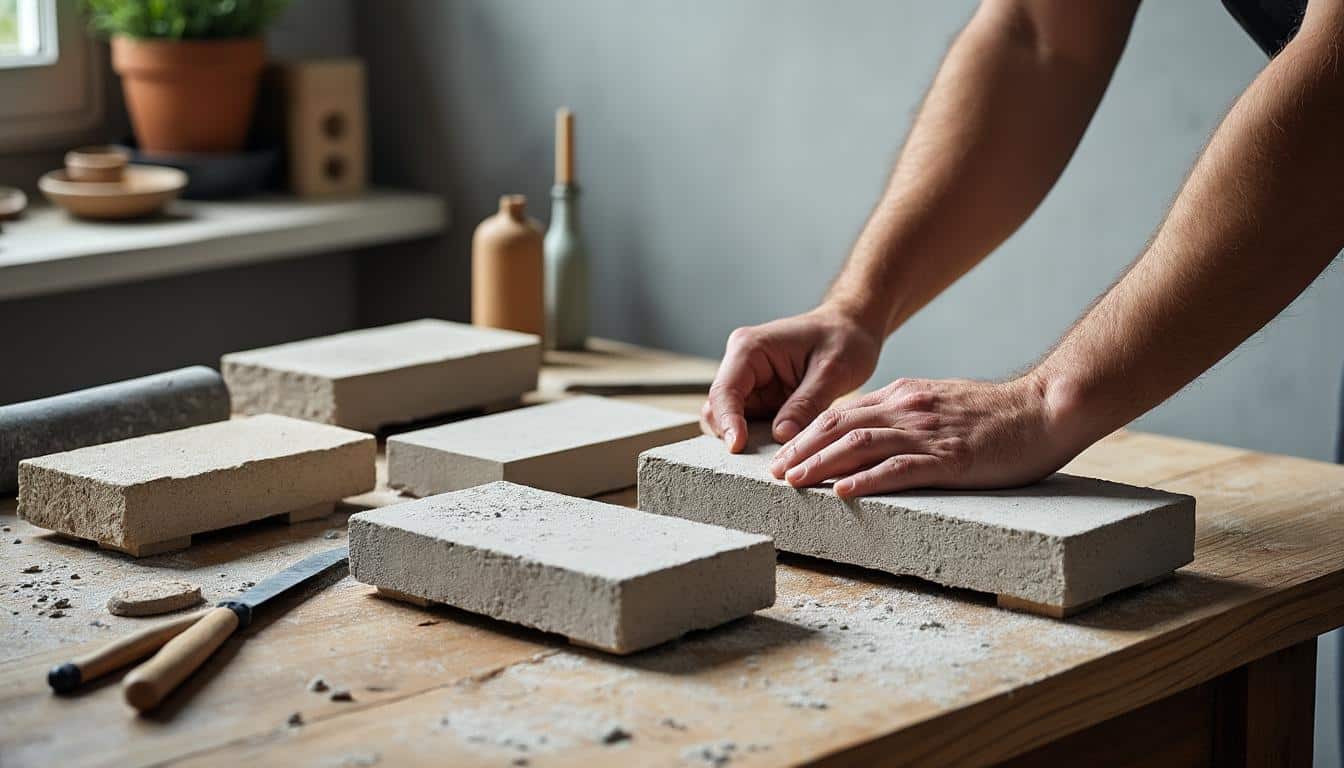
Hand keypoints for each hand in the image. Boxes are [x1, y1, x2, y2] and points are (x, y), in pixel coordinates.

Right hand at [703, 306, 882, 452]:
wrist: (852, 329)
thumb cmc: (843, 338)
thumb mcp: (833, 370)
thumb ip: (806, 403)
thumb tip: (781, 436)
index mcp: (750, 348)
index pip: (724, 390)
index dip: (727, 421)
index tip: (738, 447)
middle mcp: (741, 365)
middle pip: (718, 409)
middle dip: (732, 435)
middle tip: (758, 459)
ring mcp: (749, 383)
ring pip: (730, 421)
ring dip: (746, 440)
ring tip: (773, 457)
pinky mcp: (761, 399)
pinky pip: (751, 425)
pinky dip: (761, 440)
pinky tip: (780, 451)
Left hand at [767, 374, 1076, 496]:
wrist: (1046, 408)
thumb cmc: (998, 415)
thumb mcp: (941, 404)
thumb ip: (908, 415)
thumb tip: (875, 434)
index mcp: (904, 396)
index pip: (842, 412)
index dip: (807, 434)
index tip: (784, 455)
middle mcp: (908, 409)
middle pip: (840, 426)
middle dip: (802, 450)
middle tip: (775, 474)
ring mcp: (928, 433)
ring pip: (859, 445)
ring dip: (822, 465)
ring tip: (795, 483)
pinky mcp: (950, 458)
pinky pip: (899, 468)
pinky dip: (867, 480)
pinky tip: (844, 493)